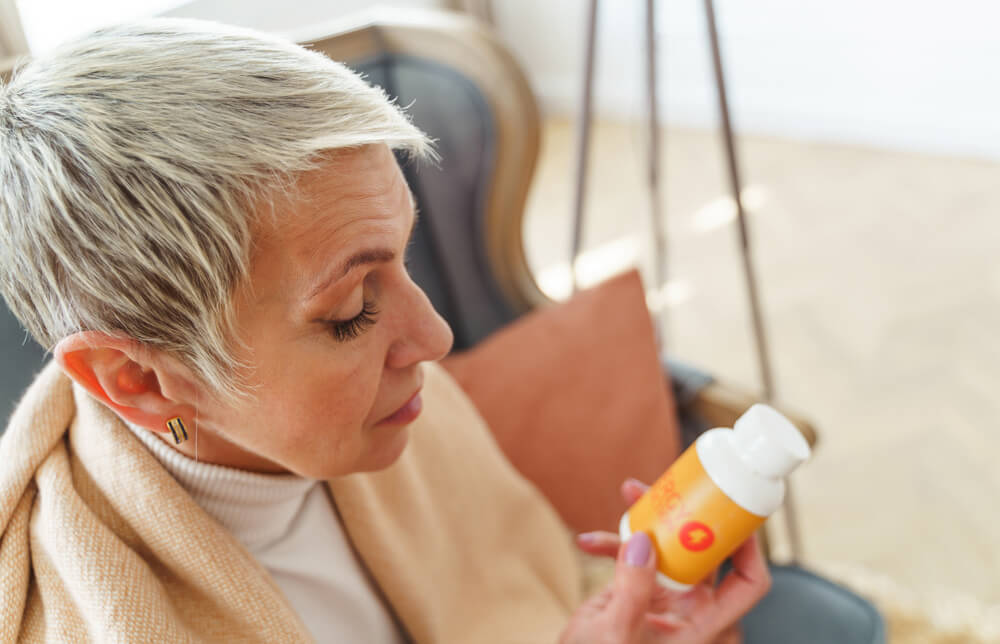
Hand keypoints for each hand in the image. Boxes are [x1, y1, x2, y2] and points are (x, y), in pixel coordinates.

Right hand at [566, 480, 771, 642]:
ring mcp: (669, 600)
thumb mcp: (616, 633)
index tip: (729, 511)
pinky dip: (614, 546)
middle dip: (686, 516)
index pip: (749, 582)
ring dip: (645, 522)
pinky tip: (589, 543)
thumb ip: (632, 589)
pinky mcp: (643, 592)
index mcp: (707, 627)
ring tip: (626, 496)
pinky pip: (637, 558)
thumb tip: (643, 540)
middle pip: (707, 552)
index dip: (747, 546)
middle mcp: (695, 610)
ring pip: (671, 547)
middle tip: (666, 490)